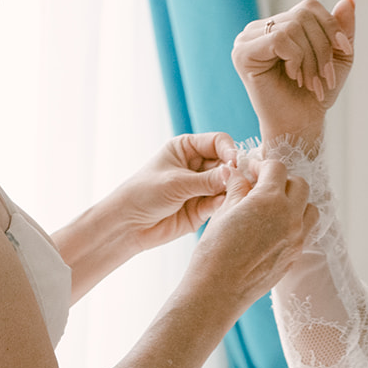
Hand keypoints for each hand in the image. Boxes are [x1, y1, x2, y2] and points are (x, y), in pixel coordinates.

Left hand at [115, 132, 238, 250]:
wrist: (129, 225)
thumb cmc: (144, 194)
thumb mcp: (176, 182)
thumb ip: (207, 180)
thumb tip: (234, 174)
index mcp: (186, 148)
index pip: (218, 142)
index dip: (229, 151)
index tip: (234, 163)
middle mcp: (196, 166)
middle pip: (226, 163)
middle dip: (233, 172)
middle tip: (237, 182)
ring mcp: (201, 187)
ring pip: (227, 184)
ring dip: (231, 189)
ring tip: (232, 196)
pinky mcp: (203, 208)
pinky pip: (221, 203)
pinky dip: (224, 205)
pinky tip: (221, 208)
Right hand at [191, 156, 316, 306]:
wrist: (219, 291)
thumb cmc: (215, 251)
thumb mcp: (223, 212)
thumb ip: (236, 188)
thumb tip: (237, 173)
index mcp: (270, 199)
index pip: (277, 168)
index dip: (261, 165)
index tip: (250, 170)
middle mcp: (290, 216)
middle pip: (299, 185)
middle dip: (282, 180)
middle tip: (262, 186)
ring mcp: (296, 237)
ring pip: (309, 208)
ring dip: (295, 201)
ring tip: (274, 207)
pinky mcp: (295, 254)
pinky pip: (305, 230)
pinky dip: (295, 222)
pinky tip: (275, 227)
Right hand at [232, 0, 355, 145]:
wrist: (299, 125)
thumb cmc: (315, 94)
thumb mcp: (338, 56)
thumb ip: (342, 27)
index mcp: (278, 25)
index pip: (309, 6)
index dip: (331, 27)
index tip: (343, 52)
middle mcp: (259, 28)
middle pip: (303, 15)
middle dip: (323, 48)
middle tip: (324, 78)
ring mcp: (247, 39)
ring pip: (293, 26)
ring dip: (311, 59)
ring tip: (310, 82)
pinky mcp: (242, 53)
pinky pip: (279, 38)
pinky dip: (295, 58)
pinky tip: (292, 76)